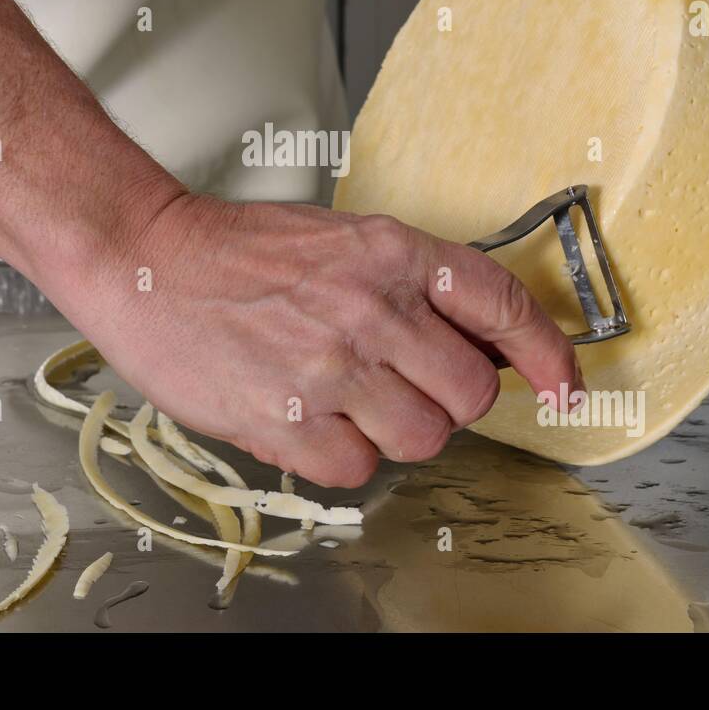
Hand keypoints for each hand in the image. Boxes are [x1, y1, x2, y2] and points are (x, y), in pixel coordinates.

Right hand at [74, 194, 581, 486]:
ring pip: (422, 438)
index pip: (501, 303)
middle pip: (470, 393)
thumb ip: (408, 287)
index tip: (564, 385)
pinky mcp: (286, 418)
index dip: (548, 352)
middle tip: (407, 387)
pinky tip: (305, 418)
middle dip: (449, 400)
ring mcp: (330, 365)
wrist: (144, 259)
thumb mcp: (338, 240)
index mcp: (391, 252)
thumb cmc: (233, 251)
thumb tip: (474, 345)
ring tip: (346, 400)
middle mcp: (371, 306)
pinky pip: (356, 468)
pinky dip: (338, 455)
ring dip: (395, 431)